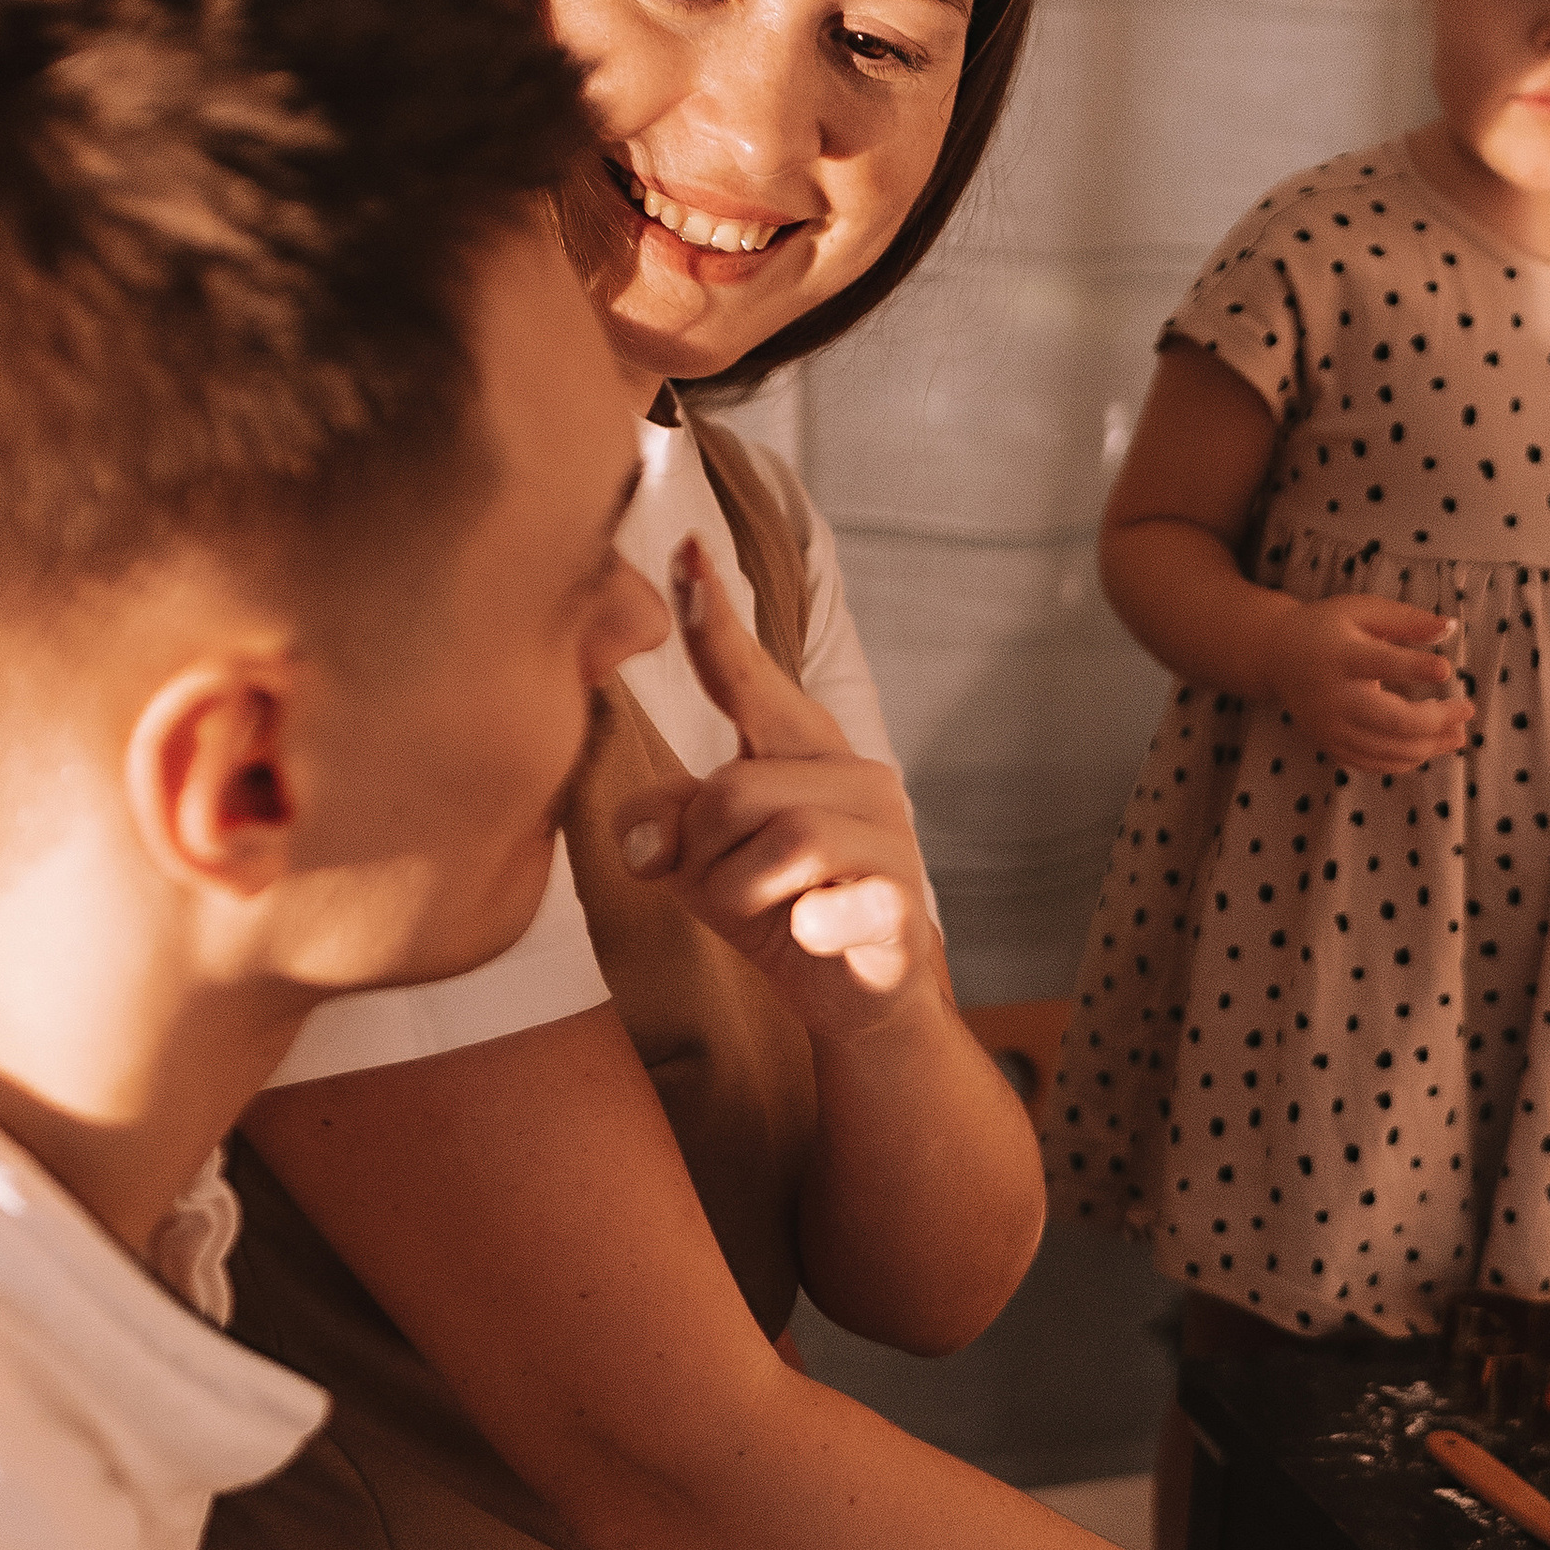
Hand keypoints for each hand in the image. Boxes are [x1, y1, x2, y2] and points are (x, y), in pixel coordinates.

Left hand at [618, 536, 938, 1034]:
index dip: (714, 619)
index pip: (748, 678)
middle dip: (705, 853)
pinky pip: (828, 901)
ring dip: (742, 894)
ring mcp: (887, 836)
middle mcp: (856, 775)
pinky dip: (803, 926)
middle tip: (727, 891)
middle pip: (734, 788)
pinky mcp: (902, 900)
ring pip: (779, 839)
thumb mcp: (701, 863)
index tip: (683, 551)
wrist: (860, 999)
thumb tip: (646, 836)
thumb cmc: (780, 910)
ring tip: (770, 915)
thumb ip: (666, 823)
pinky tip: (810, 933)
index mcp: (802, 750)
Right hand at [1268, 594, 1471, 773]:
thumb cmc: (1329, 627)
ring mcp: (1329, 727)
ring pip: (1386, 749)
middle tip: (1467, 711)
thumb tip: (1450, 628)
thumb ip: (1406, 619)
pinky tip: (1429, 747)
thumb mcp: (1363, 610)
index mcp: (1339, 655)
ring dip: (1429, 746)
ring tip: (1458, 734)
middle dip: (1435, 721)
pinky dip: (1405, 761)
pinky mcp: (1329, 744)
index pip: (1380, 664)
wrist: (1277, 656)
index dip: (1415, 667)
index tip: (1447, 668)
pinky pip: (1372, 763)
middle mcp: (1332, 696)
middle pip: (1390, 720)